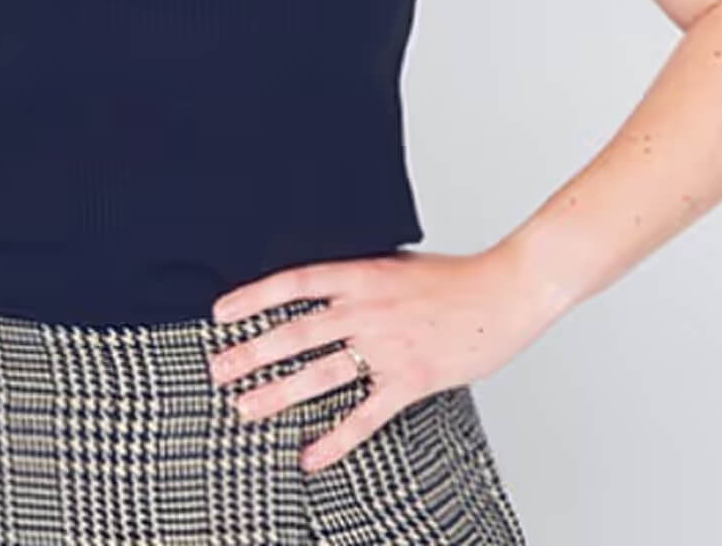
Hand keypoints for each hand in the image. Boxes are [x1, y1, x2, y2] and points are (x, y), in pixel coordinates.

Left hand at [204, 246, 553, 472]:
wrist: (504, 291)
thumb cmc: (452, 279)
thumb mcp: (395, 265)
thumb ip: (357, 279)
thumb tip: (318, 288)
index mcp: (362, 275)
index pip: (295, 282)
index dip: (254, 298)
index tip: (220, 314)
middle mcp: (368, 310)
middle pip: (297, 332)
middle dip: (253, 353)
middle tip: (217, 371)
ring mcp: (388, 347)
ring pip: (322, 373)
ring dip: (279, 394)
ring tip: (245, 410)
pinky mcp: (411, 381)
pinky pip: (366, 415)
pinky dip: (336, 439)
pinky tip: (309, 456)